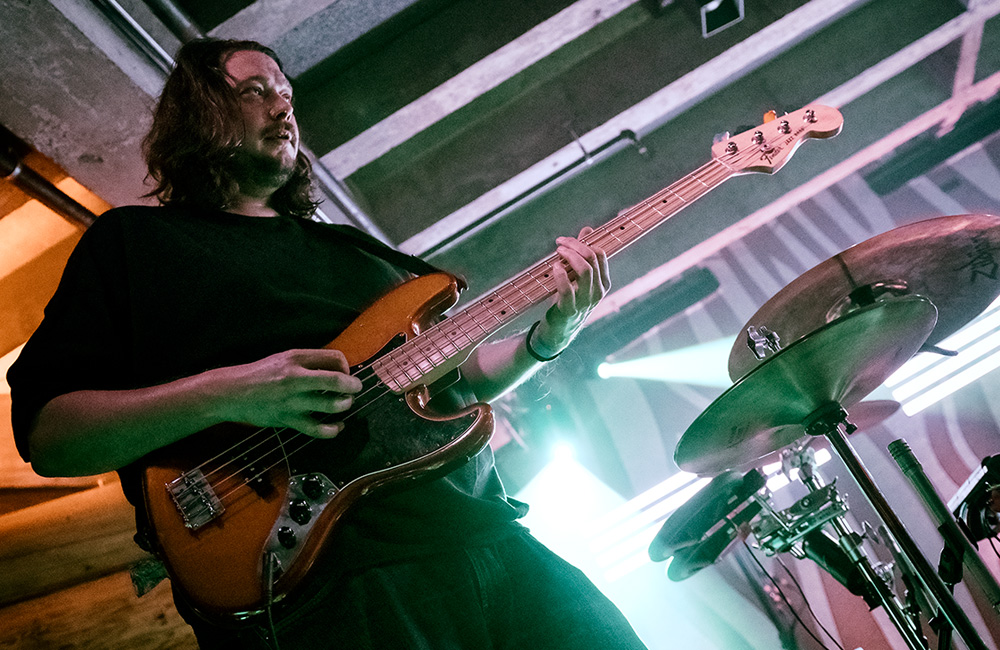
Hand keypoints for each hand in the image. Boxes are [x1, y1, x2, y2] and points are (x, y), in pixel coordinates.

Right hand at [211, 348, 361, 438]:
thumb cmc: (262, 373)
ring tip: (344, 404)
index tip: (344, 374)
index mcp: (297, 358)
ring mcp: (293, 400)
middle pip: (337, 380)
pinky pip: (317, 428)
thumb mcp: (286, 358)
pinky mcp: (288, 419)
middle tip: (355, 389)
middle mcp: (296, 377)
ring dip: (345, 405)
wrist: (234, 392)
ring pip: (331, 405)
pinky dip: (333, 430)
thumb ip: (311, 362)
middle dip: (353, 386)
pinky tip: (338, 426)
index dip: (346, 367)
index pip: (335, 358)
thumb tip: (340, 369)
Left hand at [533, 226, 610, 354]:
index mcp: (603, 283)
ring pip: (584, 270)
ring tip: (557, 252)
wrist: (560, 329)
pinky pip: (567, 289)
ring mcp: (586, 301)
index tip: (567, 240)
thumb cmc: (569, 299)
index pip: (600, 254)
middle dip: (574, 245)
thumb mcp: (578, 278)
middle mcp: (598, 291)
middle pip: (591, 259)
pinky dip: (560, 275)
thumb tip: (588, 230)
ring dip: (569, 256)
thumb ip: (583, 255)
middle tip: (559, 243)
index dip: (583, 242)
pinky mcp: (570, 309)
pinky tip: (555, 267)